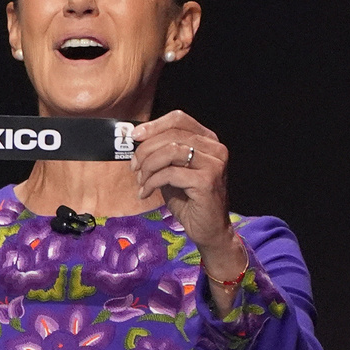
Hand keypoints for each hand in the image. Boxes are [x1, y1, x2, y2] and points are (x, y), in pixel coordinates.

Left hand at [130, 110, 243, 276]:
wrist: (209, 231)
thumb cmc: (189, 201)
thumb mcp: (172, 171)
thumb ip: (161, 154)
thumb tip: (137, 139)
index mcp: (208, 141)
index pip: (179, 119)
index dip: (154, 125)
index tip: (134, 136)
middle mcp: (215, 149)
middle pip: (171, 134)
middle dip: (145, 150)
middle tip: (134, 166)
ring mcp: (214, 164)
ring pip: (170, 151)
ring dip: (148, 166)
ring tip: (141, 181)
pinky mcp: (207, 181)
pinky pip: (170, 173)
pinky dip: (152, 182)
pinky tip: (146, 192)